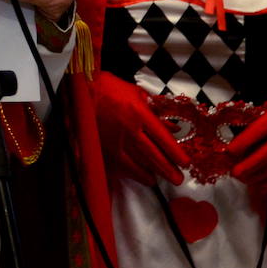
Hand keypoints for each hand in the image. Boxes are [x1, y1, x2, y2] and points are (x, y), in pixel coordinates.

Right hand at [93, 71, 187, 185]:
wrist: (81, 91)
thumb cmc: (110, 87)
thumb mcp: (136, 93)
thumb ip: (155, 110)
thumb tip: (173, 128)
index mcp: (138, 112)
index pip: (162, 137)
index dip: (175, 152)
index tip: (185, 162)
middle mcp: (129, 129)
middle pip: (153, 154)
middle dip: (168, 169)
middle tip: (179, 179)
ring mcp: (116, 140)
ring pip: (140, 162)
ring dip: (155, 173)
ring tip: (166, 179)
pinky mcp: (104, 147)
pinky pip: (123, 165)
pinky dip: (136, 173)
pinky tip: (146, 178)